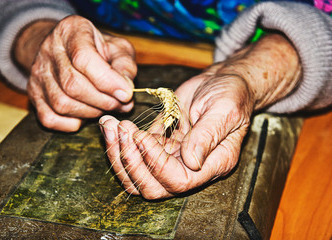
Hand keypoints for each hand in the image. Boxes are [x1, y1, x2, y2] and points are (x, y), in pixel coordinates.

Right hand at [14, 15, 136, 131]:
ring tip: (106, 108)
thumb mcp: (118, 48)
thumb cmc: (98, 49)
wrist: (68, 48)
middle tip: (121, 104)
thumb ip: (125, 66)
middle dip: (103, 101)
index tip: (126, 94)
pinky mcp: (34, 93)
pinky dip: (71, 123)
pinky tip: (86, 116)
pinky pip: (49, 118)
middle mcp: (49, 50)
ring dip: (90, 113)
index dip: (107, 81)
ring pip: (62, 104)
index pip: (84, 58)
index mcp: (72, 31)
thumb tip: (126, 91)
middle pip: (73, 85)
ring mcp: (38, 73)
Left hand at [99, 34, 300, 198]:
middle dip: (131, 162)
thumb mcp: (225, 110)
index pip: (179, 181)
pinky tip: (110, 123)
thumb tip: (191, 162)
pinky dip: (118, 142)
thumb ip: (208, 136)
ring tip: (111, 125)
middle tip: (120, 132)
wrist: (222, 82)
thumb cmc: (231, 94)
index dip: (156, 164)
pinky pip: (134, 153)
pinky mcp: (158, 143)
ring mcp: (171, 157)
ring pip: (137, 175)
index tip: (143, 136)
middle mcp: (190, 168)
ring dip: (119, 154)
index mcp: (212, 164)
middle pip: (152, 187)